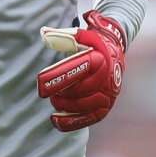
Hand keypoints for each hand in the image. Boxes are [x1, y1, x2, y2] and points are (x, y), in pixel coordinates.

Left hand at [36, 10, 125, 131]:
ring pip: (85, 105)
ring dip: (65, 106)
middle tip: (47, 92)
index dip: (59, 75)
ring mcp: (108, 95)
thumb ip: (62, 36)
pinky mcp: (106, 108)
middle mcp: (107, 78)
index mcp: (100, 59)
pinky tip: (56, 120)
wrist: (114, 54)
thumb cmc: (92, 45)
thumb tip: (43, 33)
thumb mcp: (80, 36)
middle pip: (81, 90)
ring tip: (54, 101)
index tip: (40, 81)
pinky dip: (72, 122)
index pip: (79, 68)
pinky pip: (89, 119)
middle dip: (61, 92)